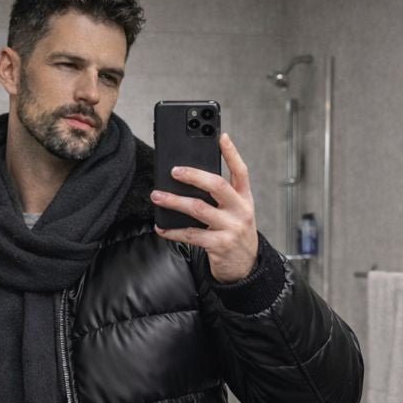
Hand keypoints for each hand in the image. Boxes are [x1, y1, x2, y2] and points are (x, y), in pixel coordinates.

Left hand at [150, 132, 258, 283]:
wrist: (245, 267)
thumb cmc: (235, 233)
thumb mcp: (236, 212)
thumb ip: (222, 196)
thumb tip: (191, 178)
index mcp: (245, 198)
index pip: (241, 171)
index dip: (232, 153)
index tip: (220, 136)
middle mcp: (240, 211)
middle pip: (217, 185)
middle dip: (194, 175)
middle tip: (174, 170)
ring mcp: (230, 228)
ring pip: (198, 209)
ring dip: (174, 201)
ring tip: (157, 196)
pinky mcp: (219, 245)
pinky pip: (191, 235)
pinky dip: (172, 231)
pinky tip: (161, 227)